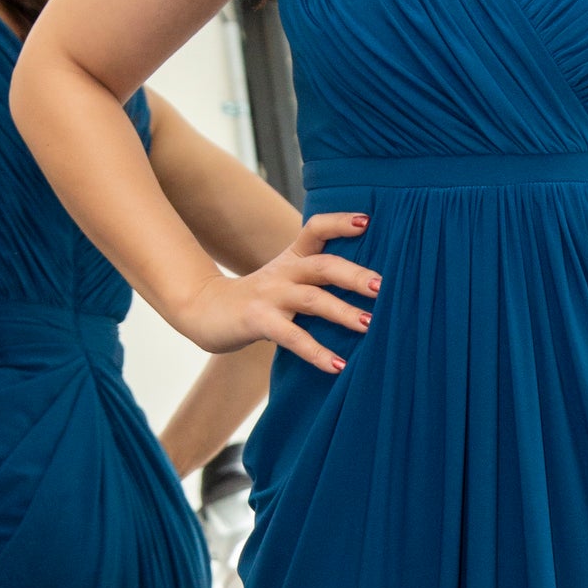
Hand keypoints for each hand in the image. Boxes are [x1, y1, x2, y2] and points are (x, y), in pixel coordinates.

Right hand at [181, 213, 377, 376]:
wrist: (204, 311)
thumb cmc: (257, 299)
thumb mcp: (285, 279)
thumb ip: (316, 279)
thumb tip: (367, 286)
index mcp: (292, 258)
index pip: (315, 229)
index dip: (339, 222)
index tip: (367, 221)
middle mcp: (284, 272)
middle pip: (323, 266)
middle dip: (354, 275)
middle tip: (383, 286)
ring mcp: (270, 296)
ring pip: (312, 299)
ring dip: (343, 312)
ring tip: (370, 325)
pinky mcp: (258, 321)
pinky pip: (292, 337)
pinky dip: (317, 352)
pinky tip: (338, 366)